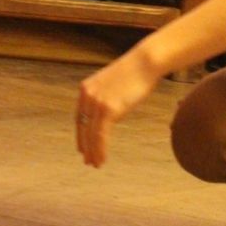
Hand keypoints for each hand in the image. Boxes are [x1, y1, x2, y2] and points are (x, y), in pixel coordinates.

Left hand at [76, 47, 159, 166]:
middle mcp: (87, 96)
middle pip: (83, 127)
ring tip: (95, 164)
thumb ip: (107, 96)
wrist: (146, 62)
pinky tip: (102, 159)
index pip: (79, 117)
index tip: (82, 147)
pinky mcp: (108, 109)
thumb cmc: (137, 70)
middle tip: (87, 160)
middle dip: (85, 146)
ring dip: (93, 152)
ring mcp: (97, 102)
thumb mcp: (115, 83)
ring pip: (91, 134)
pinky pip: (100, 135)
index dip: (81, 134)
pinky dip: (100, 149)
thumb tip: (111, 110)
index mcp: (86, 88)